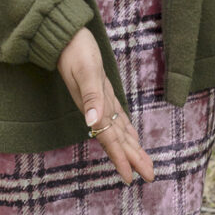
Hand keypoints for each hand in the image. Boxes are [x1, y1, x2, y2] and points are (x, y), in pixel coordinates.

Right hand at [57, 27, 154, 184]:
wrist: (64, 36)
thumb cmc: (76, 51)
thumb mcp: (85, 71)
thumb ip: (90, 97)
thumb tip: (92, 122)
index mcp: (94, 108)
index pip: (110, 138)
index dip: (121, 158)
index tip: (131, 177)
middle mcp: (97, 109)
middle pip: (118, 139)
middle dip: (133, 158)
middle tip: (150, 176)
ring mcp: (100, 102)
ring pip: (118, 131)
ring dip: (131, 148)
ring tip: (143, 163)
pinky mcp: (102, 93)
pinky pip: (116, 117)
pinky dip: (125, 130)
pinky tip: (130, 137)